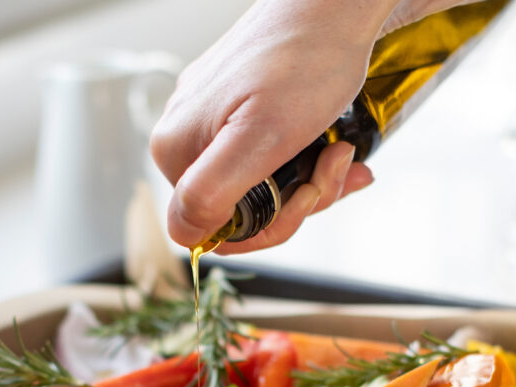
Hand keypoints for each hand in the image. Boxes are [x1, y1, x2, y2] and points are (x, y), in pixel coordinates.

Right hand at [150, 0, 388, 251]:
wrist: (332, 4)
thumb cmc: (304, 61)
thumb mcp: (259, 139)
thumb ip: (210, 191)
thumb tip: (182, 235)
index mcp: (177, 150)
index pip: (209, 229)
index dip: (265, 227)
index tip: (304, 197)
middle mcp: (186, 136)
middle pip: (239, 209)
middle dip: (297, 200)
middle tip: (332, 167)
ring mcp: (212, 120)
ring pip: (260, 187)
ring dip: (309, 181)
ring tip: (338, 151)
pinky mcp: (238, 108)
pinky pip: (268, 157)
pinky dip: (306, 161)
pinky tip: (333, 146)